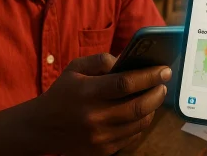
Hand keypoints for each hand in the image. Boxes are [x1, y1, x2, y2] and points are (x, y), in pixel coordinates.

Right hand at [34, 53, 171, 155]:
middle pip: (138, 106)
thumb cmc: (63, 92)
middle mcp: (94, 116)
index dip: (149, 76)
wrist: (42, 127)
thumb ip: (101, 60)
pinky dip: (141, 122)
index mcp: (87, 92)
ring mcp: (100, 137)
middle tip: (164, 83)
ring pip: (139, 123)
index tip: (164, 69)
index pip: (126, 83)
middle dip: (157, 92)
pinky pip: (132, 136)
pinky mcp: (103, 150)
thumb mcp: (76, 68)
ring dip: (152, 107)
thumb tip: (126, 59)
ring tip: (155, 95)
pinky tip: (142, 111)